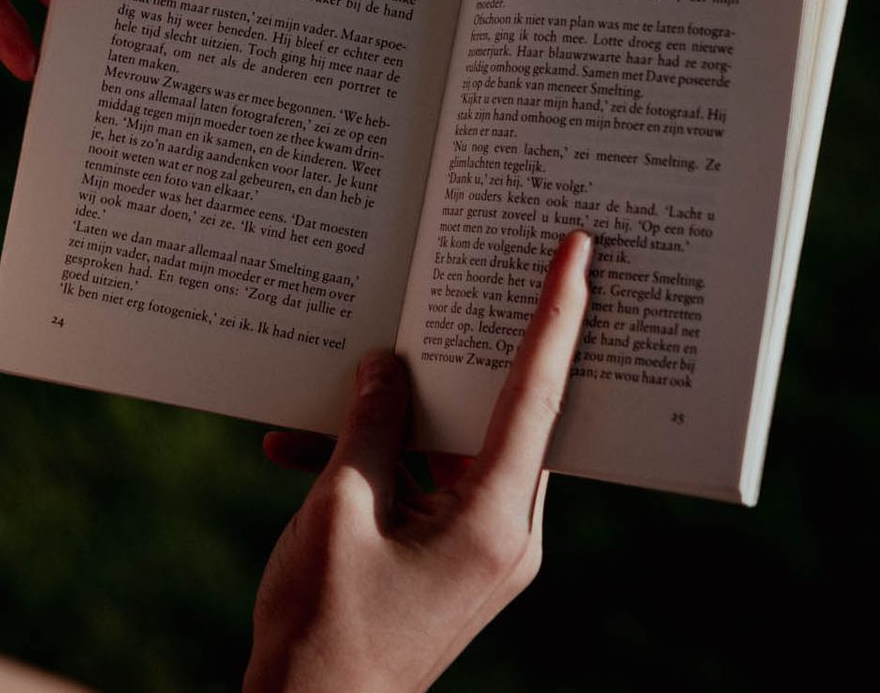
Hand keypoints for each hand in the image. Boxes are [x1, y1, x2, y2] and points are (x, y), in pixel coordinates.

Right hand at [245, 230, 593, 692]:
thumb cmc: (324, 623)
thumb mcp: (338, 508)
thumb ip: (368, 428)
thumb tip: (388, 367)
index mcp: (494, 522)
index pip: (535, 398)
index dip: (557, 318)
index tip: (579, 255)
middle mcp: (505, 534)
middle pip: (504, 416)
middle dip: (473, 352)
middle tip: (465, 280)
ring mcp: (479, 549)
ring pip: (452, 447)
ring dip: (396, 416)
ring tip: (345, 373)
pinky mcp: (448, 558)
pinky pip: (423, 483)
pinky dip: (373, 461)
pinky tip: (300, 445)